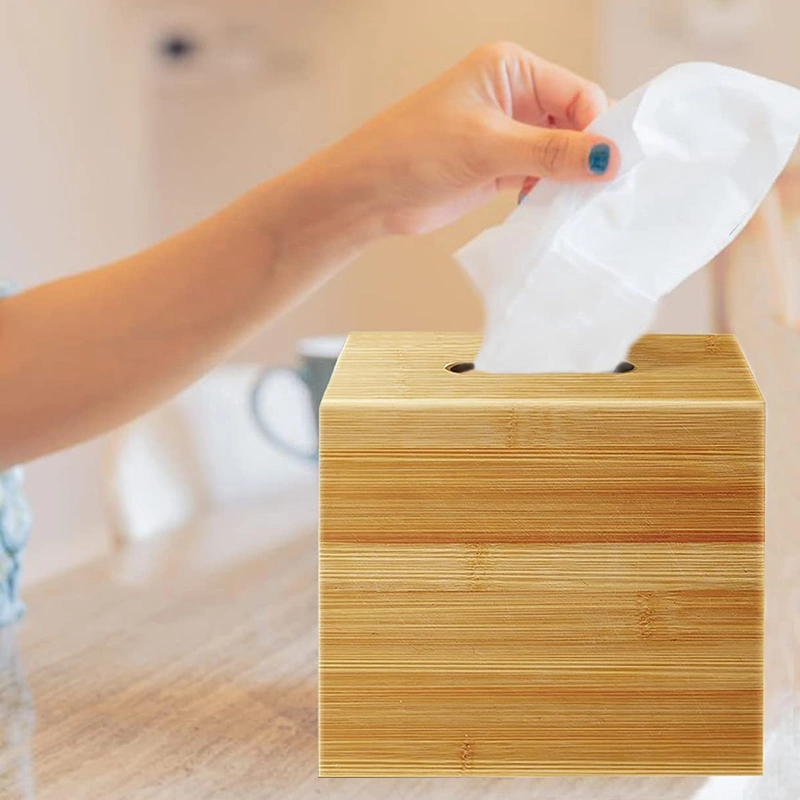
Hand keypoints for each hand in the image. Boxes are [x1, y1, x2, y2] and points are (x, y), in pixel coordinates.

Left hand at [311, 41, 618, 235]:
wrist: (368, 194)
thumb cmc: (412, 152)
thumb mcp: (487, 147)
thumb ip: (550, 153)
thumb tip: (608, 158)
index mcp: (511, 69)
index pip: (577, 93)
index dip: (599, 127)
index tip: (613, 166)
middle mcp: (512, 96)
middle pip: (573, 122)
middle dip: (587, 153)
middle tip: (602, 190)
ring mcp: (506, 133)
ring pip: (559, 152)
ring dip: (570, 177)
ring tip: (580, 205)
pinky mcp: (498, 167)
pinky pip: (540, 176)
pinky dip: (551, 192)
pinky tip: (555, 209)